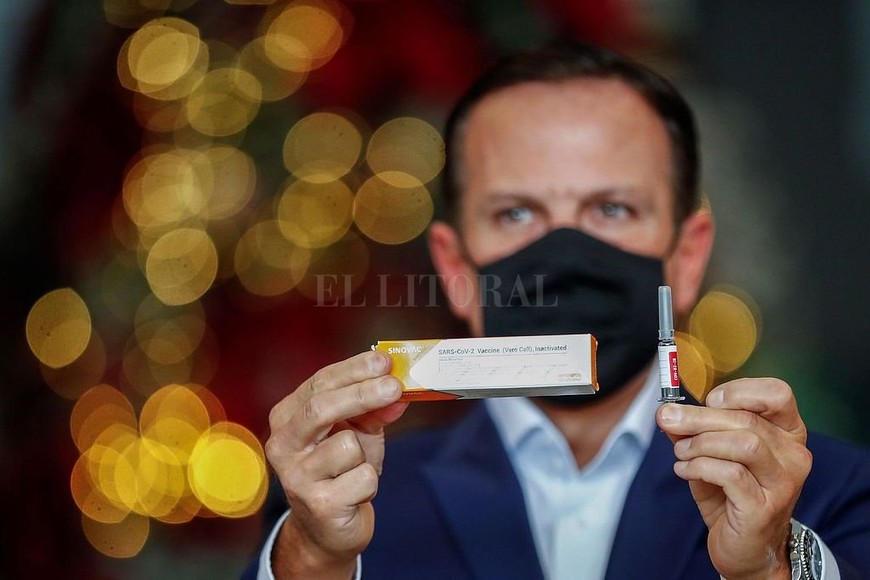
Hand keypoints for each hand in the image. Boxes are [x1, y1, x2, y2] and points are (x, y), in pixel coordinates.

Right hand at [265, 351, 407, 578]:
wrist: (328, 530)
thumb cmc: (342, 472)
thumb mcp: (359, 433)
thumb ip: (375, 410)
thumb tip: (397, 394)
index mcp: (288, 417)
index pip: (320, 383)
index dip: (354, 370)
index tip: (383, 361)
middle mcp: (283, 444)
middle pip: (321, 407)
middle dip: (362, 393)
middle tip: (395, 386)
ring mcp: (296, 476)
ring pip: (348, 445)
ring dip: (367, 454)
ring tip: (357, 469)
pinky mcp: (317, 504)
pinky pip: (362, 478)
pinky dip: (370, 482)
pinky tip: (355, 493)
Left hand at [656, 378, 811, 579]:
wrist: (746, 550)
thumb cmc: (731, 496)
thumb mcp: (712, 455)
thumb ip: (694, 431)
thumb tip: (669, 412)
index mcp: (787, 434)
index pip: (778, 394)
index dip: (740, 390)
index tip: (709, 400)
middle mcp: (793, 456)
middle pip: (748, 420)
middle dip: (699, 417)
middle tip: (668, 419)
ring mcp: (782, 483)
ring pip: (745, 443)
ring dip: (701, 443)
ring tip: (681, 453)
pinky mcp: (764, 508)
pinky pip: (730, 473)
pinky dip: (700, 467)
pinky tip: (685, 470)